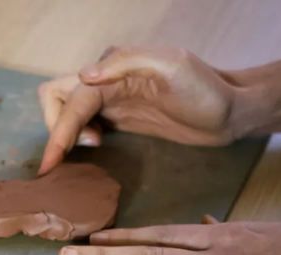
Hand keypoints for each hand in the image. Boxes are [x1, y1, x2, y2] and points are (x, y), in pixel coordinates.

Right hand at [38, 45, 238, 174]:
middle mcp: (105, 80)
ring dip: (65, 131)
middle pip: (55, 98)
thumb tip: (83, 76)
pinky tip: (96, 144)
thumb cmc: (205, 90)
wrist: (230, 111)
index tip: (50, 164)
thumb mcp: (171, 66)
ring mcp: (110, 99)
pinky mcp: (117, 116)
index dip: (58, 132)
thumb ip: (126, 62)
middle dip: (56, 126)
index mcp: (114, 67)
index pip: (72, 100)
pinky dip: (75, 134)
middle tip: (86, 145)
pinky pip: (82, 122)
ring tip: (94, 144)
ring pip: (65, 110)